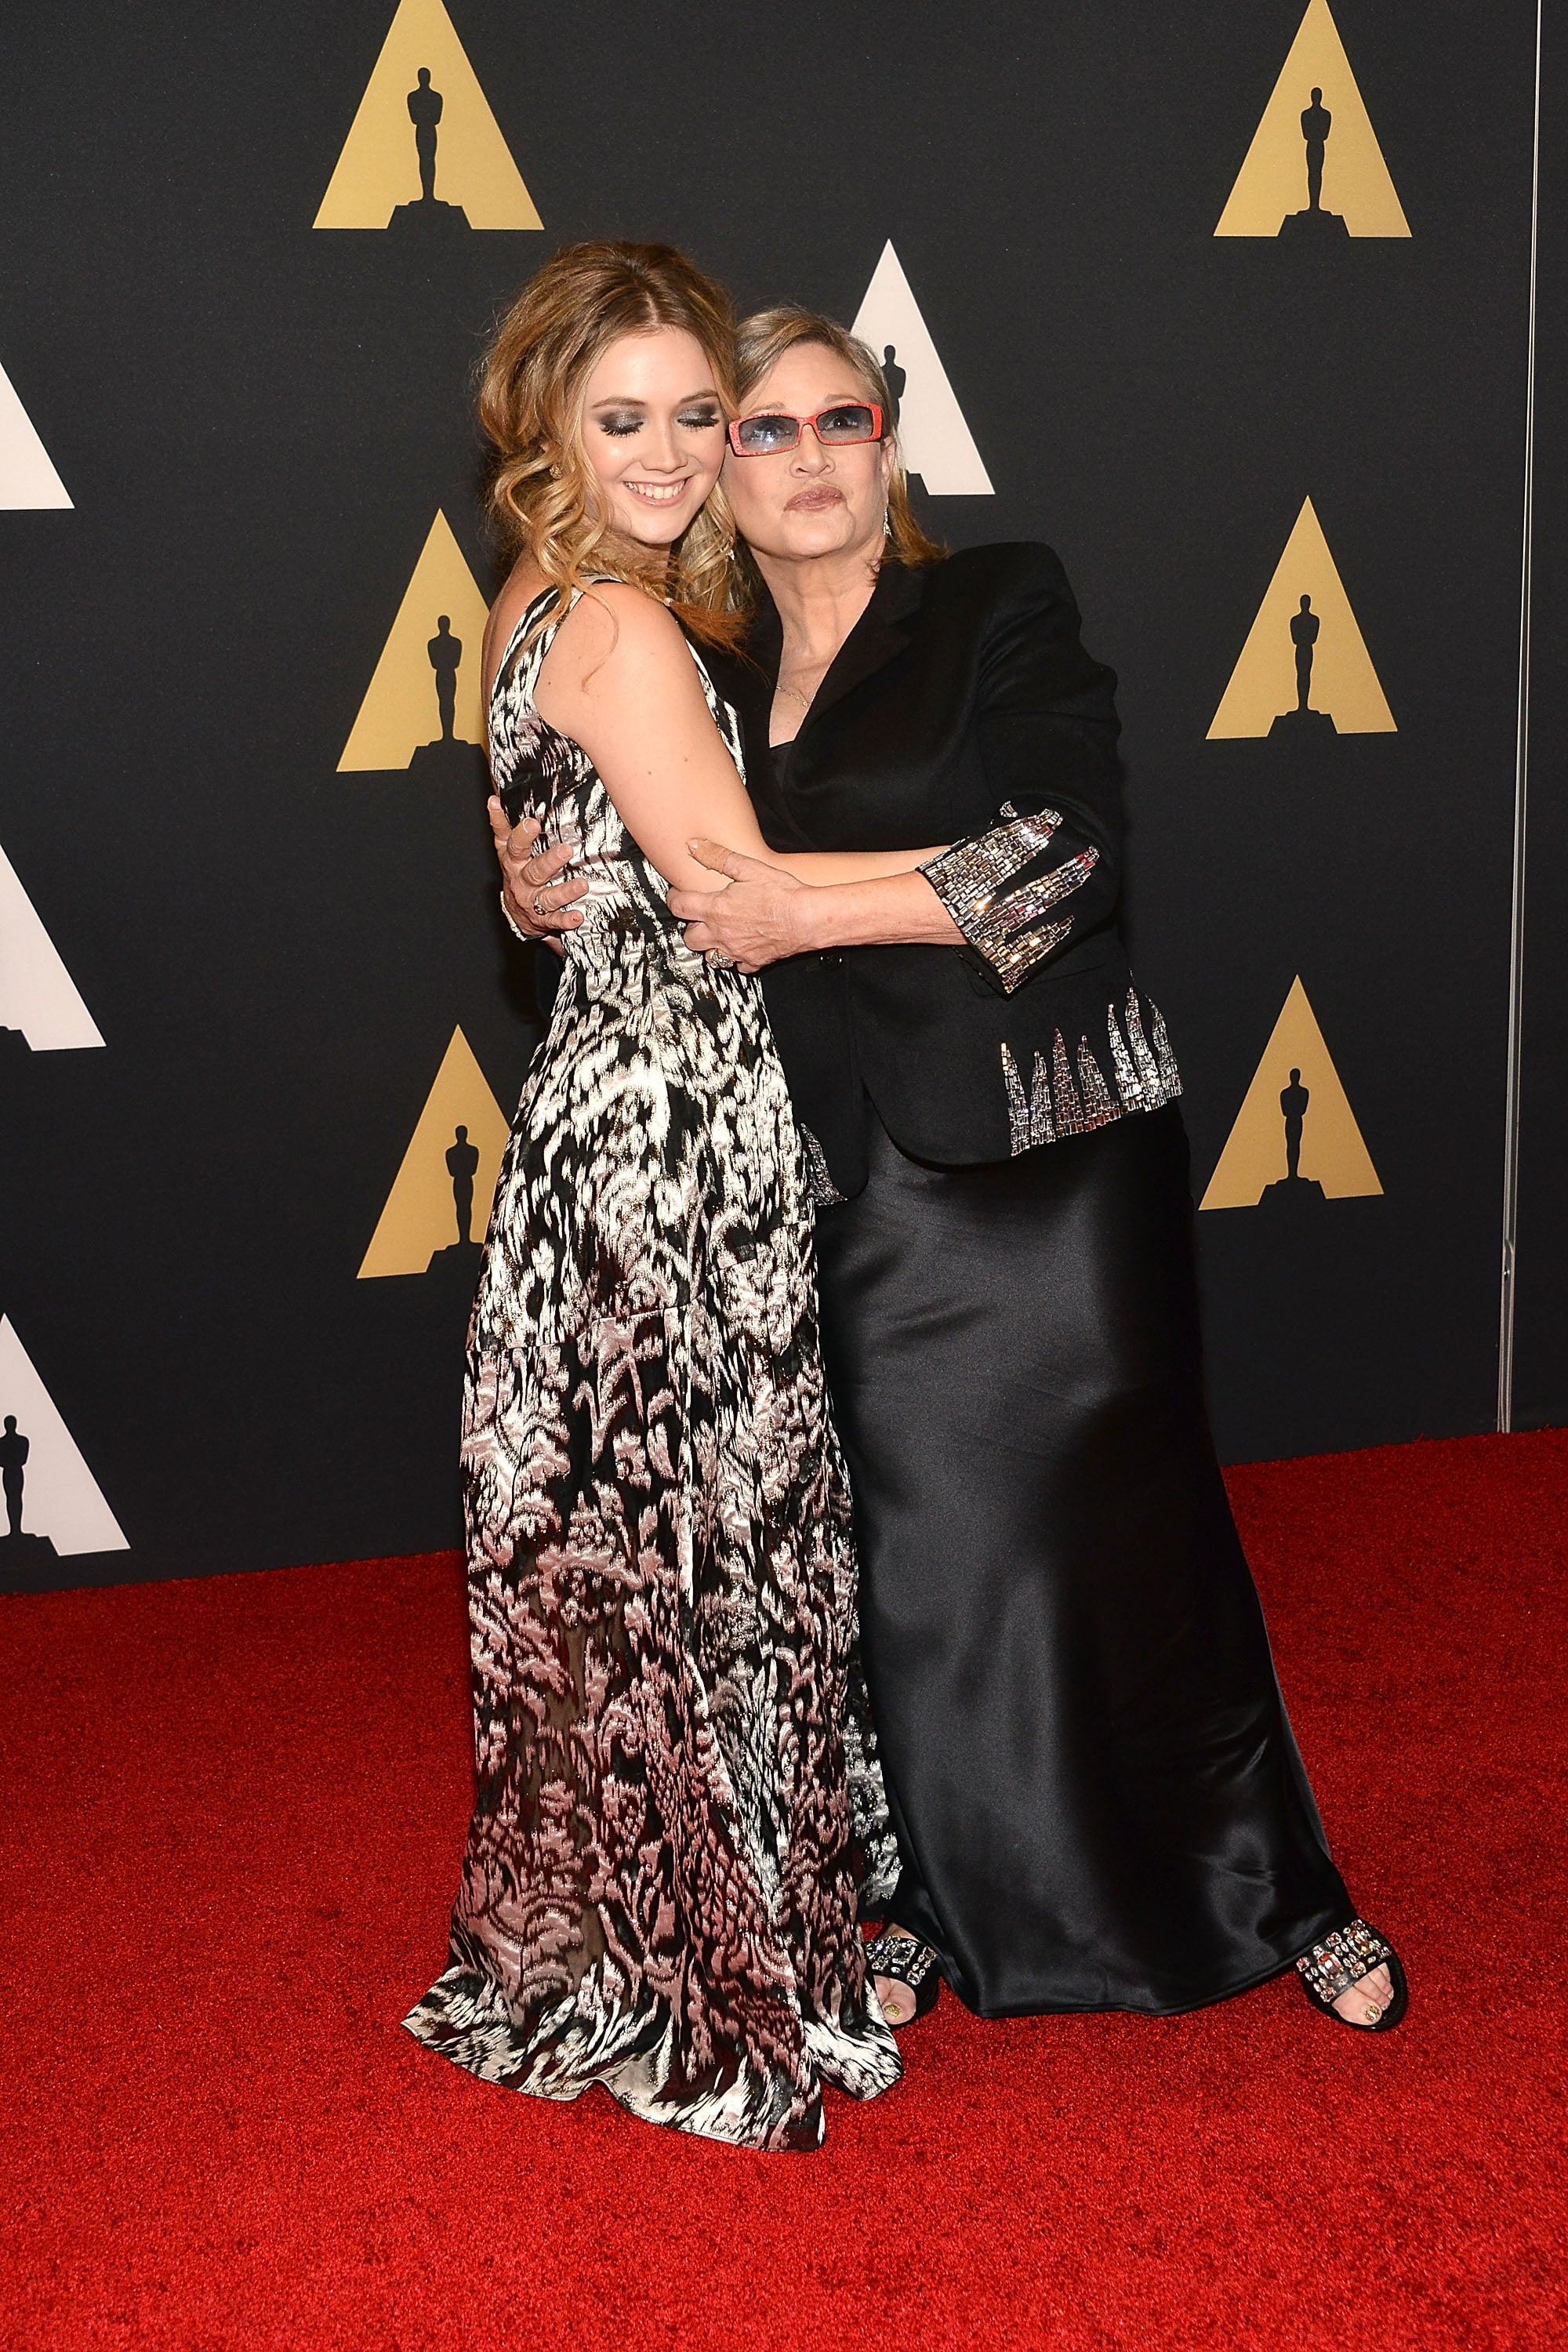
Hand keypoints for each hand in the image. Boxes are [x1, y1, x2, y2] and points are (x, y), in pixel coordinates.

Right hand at [488, 796, 587, 953]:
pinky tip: (577, 917)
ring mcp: (531, 899)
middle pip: (533, 868)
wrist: (517, 913)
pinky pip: (554, 919)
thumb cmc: (519, 872)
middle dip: (549, 861)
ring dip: (564, 891)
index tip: (523, 818)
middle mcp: (520, 878)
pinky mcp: (542, 917)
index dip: (510, 828)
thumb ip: (508, 825)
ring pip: (547, 895)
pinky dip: (566, 919)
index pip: (509, 841)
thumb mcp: (510, 849)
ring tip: (581, 885)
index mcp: (512, 858)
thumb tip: (497, 795)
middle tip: (566, 850)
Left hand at [667, 840, 811, 972]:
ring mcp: (736, 950)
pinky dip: (737, 958)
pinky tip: (743, 946)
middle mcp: (721, 933)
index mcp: (716, 909)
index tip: (678, 896)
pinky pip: (737, 965)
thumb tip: (696, 847)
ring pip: (709, 956)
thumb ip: (719, 857)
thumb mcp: (749, 867)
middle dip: (691, 928)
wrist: (807, 918)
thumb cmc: (781, 894)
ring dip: (711, 946)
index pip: (679, 907)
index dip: (674, 899)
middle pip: (689, 938)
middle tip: (699, 918)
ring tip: (719, 934)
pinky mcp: (753, 961)